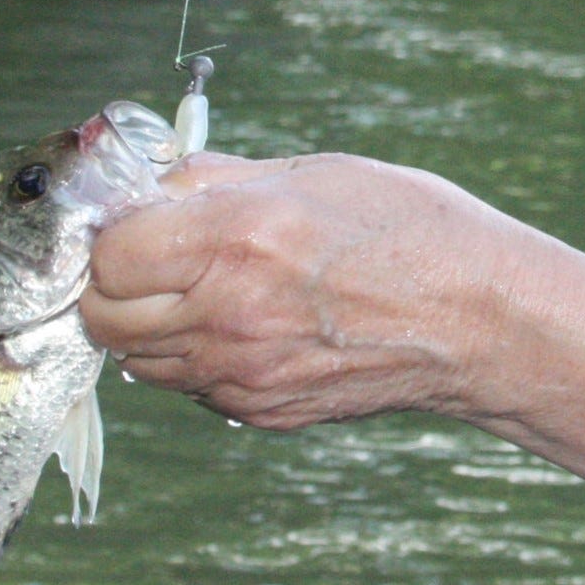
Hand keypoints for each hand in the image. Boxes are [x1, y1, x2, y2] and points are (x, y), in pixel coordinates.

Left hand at [78, 151, 561, 429]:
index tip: (131, 222)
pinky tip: (247, 326)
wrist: (481, 321)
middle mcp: (228, 313)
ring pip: (137, 360)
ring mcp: (242, 373)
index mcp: (236, 238)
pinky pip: (190, 386)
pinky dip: (197, 358)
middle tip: (148, 261)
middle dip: (112, 285)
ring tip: (202, 292)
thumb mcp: (313, 174)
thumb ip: (216, 179)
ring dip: (150, 326)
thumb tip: (148, 177)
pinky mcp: (261, 410)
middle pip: (103, 316)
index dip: (110, 234)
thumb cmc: (412, 232)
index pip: (107, 252)